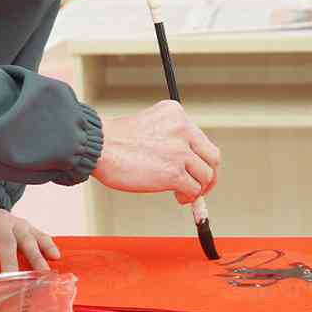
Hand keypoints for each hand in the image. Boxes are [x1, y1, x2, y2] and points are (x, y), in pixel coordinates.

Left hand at [0, 192, 63, 276]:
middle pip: (6, 239)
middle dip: (9, 260)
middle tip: (12, 280)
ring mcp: (13, 221)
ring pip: (26, 236)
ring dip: (35, 255)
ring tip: (42, 273)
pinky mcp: (24, 226)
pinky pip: (38, 233)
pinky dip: (47, 244)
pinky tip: (55, 257)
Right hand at [94, 99, 219, 204]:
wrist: (99, 146)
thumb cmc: (114, 141)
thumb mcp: (147, 125)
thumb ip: (167, 137)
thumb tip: (180, 163)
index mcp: (177, 113)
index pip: (201, 139)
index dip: (200, 158)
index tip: (193, 169)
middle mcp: (183, 129)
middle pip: (212, 156)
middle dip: (209, 175)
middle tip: (201, 187)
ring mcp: (180, 152)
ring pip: (205, 175)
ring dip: (197, 189)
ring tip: (183, 195)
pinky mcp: (173, 173)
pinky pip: (193, 190)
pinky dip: (189, 198)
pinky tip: (178, 198)